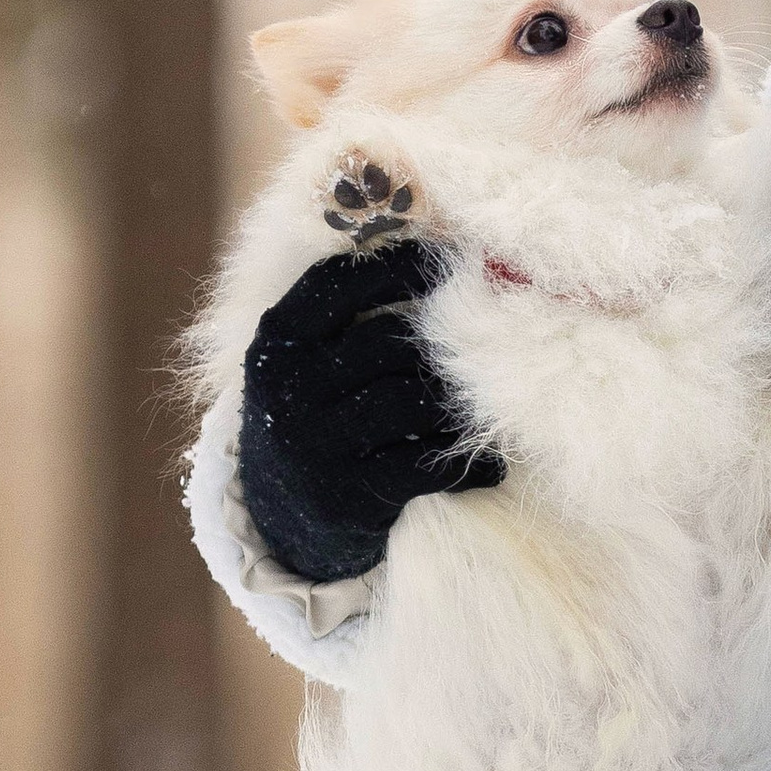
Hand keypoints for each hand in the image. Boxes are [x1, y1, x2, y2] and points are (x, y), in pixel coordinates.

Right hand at [237, 239, 504, 585]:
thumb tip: (435, 254)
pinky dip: (470, 464)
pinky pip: (427, 466)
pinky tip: (493, 465)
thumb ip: (346, 316)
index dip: (398, 266)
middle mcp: (288, 389)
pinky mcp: (347, 495)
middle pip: (387, 344)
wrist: (278, 516)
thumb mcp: (303, 363)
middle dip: (441, 347)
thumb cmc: (313, 417)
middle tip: (482, 350)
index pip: (338, 284)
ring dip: (457, 405)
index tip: (449, 259)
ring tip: (480, 408)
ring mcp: (314, 444)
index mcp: (277, 341)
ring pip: (411, 402)